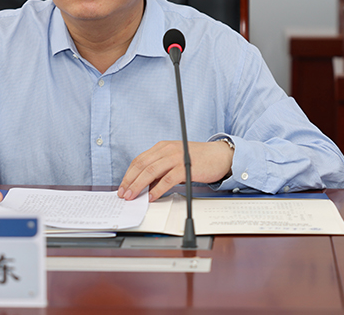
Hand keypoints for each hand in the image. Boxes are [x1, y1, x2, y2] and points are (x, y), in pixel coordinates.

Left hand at [117, 140, 232, 201]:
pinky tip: (152, 197)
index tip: (123, 186)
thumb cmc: (198, 159)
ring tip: (133, 196)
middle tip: (123, 194)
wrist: (220, 156)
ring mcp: (176, 157)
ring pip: (151, 171)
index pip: (139, 160)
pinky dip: (157, 189)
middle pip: (142, 165)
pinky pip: (167, 179)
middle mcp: (167, 150)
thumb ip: (161, 169)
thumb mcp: (175, 160)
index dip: (129, 174)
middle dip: (130, 181)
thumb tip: (146, 185)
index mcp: (162, 147)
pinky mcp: (185, 167)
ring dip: (139, 186)